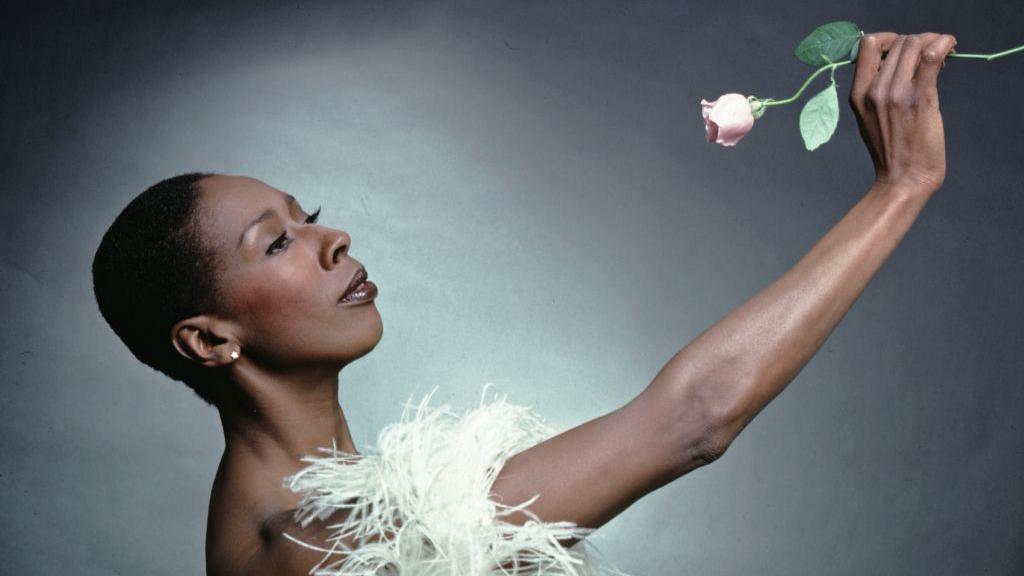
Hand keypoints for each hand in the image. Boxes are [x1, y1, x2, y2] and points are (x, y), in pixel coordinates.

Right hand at [848, 32, 957, 195]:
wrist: (903, 179)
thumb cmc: (890, 150)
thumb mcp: (868, 117)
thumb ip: (874, 89)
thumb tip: (895, 63)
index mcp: (858, 94)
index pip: (868, 44)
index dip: (889, 38)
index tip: (903, 51)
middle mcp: (874, 91)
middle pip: (898, 41)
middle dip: (918, 41)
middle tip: (931, 54)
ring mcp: (896, 94)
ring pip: (914, 44)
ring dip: (933, 41)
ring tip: (943, 54)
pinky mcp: (920, 99)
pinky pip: (932, 57)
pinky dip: (945, 44)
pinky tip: (951, 49)